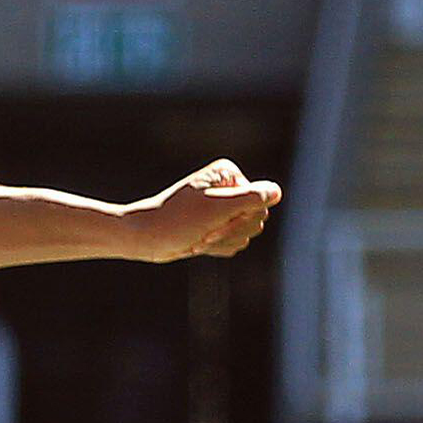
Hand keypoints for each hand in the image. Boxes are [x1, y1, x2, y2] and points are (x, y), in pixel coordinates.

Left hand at [127, 159, 282, 261]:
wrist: (146, 238)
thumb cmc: (176, 221)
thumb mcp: (216, 209)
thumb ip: (250, 199)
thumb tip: (276, 191)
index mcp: (229, 174)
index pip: (260, 203)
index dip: (239, 220)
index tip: (212, 225)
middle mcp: (229, 188)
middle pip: (256, 219)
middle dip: (230, 233)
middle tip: (204, 234)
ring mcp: (224, 207)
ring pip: (245, 234)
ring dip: (222, 243)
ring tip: (198, 239)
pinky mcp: (217, 224)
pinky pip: (234, 242)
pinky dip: (217, 248)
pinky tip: (198, 244)